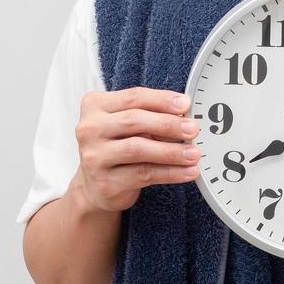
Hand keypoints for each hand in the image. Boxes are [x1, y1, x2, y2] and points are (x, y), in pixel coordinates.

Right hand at [73, 86, 200, 212]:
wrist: (95, 186)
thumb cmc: (118, 146)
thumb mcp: (129, 124)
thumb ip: (151, 114)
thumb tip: (185, 114)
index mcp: (95, 105)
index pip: (133, 97)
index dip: (162, 100)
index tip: (186, 104)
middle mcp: (89, 129)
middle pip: (134, 121)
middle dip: (168, 124)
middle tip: (193, 129)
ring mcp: (94, 156)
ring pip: (138, 149)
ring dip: (171, 151)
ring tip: (194, 153)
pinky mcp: (105, 182)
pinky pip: (143, 174)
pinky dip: (170, 173)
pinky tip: (187, 172)